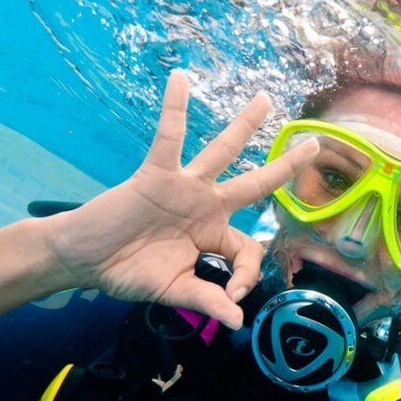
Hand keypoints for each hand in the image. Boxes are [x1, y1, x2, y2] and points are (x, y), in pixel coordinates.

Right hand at [46, 71, 317, 328]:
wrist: (85, 260)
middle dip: (286, 166)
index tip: (234, 295)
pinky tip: (180, 79)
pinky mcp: (157, 175)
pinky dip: (174, 109)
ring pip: (222, 152)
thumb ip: (207, 300)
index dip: (248, 274)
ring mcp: (185, 187)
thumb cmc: (129, 272)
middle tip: (315, 145)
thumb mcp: (174, 291)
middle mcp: (207, 206)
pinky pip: (168, 137)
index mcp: (214, 236)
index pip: (249, 248)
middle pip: (256, 183)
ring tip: (265, 99)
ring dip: (245, 126)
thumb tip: (238, 321)